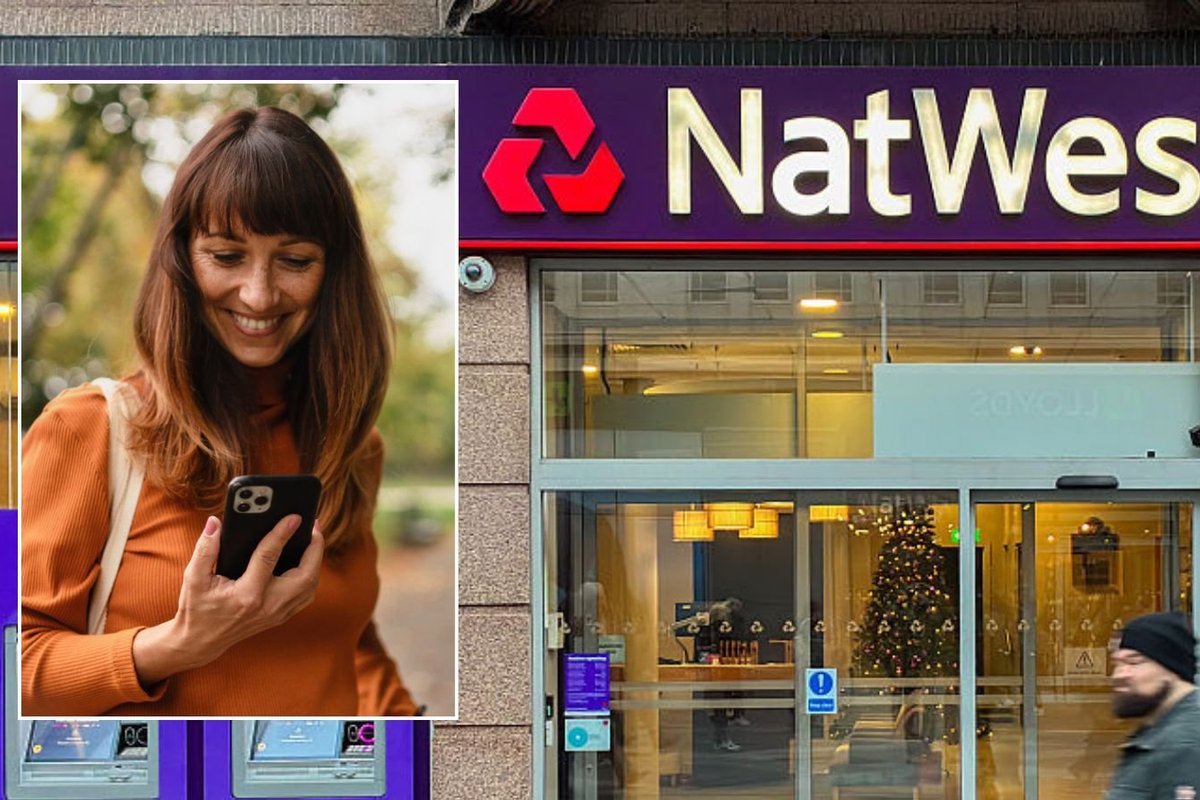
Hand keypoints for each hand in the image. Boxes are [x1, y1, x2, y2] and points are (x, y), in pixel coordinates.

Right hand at [131, 514, 324, 686]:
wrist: (200, 642)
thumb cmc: (197, 608)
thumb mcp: (193, 578)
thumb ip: (205, 549)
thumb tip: (215, 523)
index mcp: (246, 594)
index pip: (269, 557)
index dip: (282, 533)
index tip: (294, 517)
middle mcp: (267, 605)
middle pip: (306, 574)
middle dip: (315, 548)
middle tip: (313, 524)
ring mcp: (277, 614)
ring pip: (310, 586)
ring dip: (316, 560)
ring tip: (312, 537)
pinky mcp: (280, 617)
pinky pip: (306, 594)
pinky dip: (311, 575)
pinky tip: (307, 559)